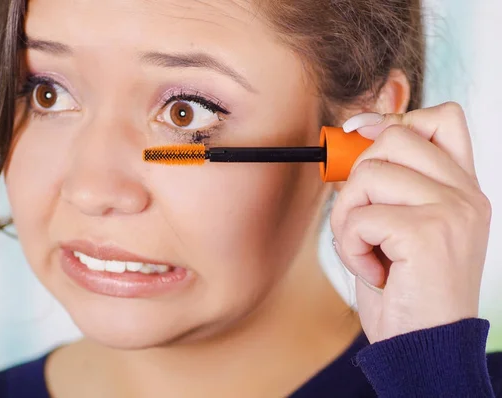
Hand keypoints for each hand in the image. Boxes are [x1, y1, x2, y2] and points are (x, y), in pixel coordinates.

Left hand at [330, 102, 491, 343]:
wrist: (424, 347)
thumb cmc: (405, 290)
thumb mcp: (400, 226)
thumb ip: (389, 182)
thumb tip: (355, 134)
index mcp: (462, 189)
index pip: (442, 118)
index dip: (395, 120)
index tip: (361, 140)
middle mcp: (465, 194)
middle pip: (394, 136)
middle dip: (358, 177)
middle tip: (362, 220)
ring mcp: (452, 211)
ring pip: (368, 174)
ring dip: (348, 216)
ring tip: (366, 250)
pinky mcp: (428, 234)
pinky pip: (358, 216)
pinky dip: (349, 246)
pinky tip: (372, 270)